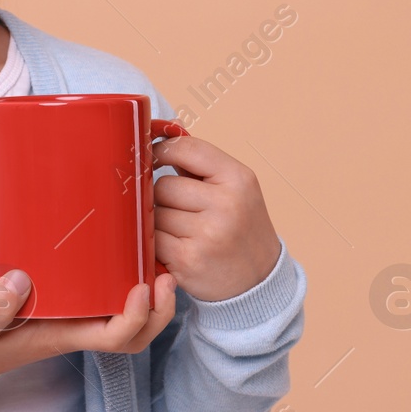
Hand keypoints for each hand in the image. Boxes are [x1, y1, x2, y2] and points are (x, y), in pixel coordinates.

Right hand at [0, 268, 176, 382]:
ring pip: (130, 319)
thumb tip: (18, 282)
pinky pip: (111, 299)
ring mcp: (76, 318)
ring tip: (158, 262)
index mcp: (64, 337)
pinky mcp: (70, 302)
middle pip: (135, 335)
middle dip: (158, 311)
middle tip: (165, 275)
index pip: (115, 338)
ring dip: (152, 298)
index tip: (139, 286)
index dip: (136, 317)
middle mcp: (78, 329)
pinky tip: (130, 252)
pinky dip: (129, 281)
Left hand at [151, 133, 282, 302]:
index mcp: (238, 178)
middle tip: (178, 209)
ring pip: (155, 213)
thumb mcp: (234, 188)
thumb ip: (198, 162)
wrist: (258, 281)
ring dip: (157, 221)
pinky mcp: (188, 259)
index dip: (161, 150)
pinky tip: (173, 246)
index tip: (152, 158)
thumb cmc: (240, 227)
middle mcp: (226, 204)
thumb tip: (162, 130)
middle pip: (163, 185)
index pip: (186, 148)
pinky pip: (152, 239)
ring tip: (179, 230)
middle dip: (162, 196)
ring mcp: (207, 234)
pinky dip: (155, 242)